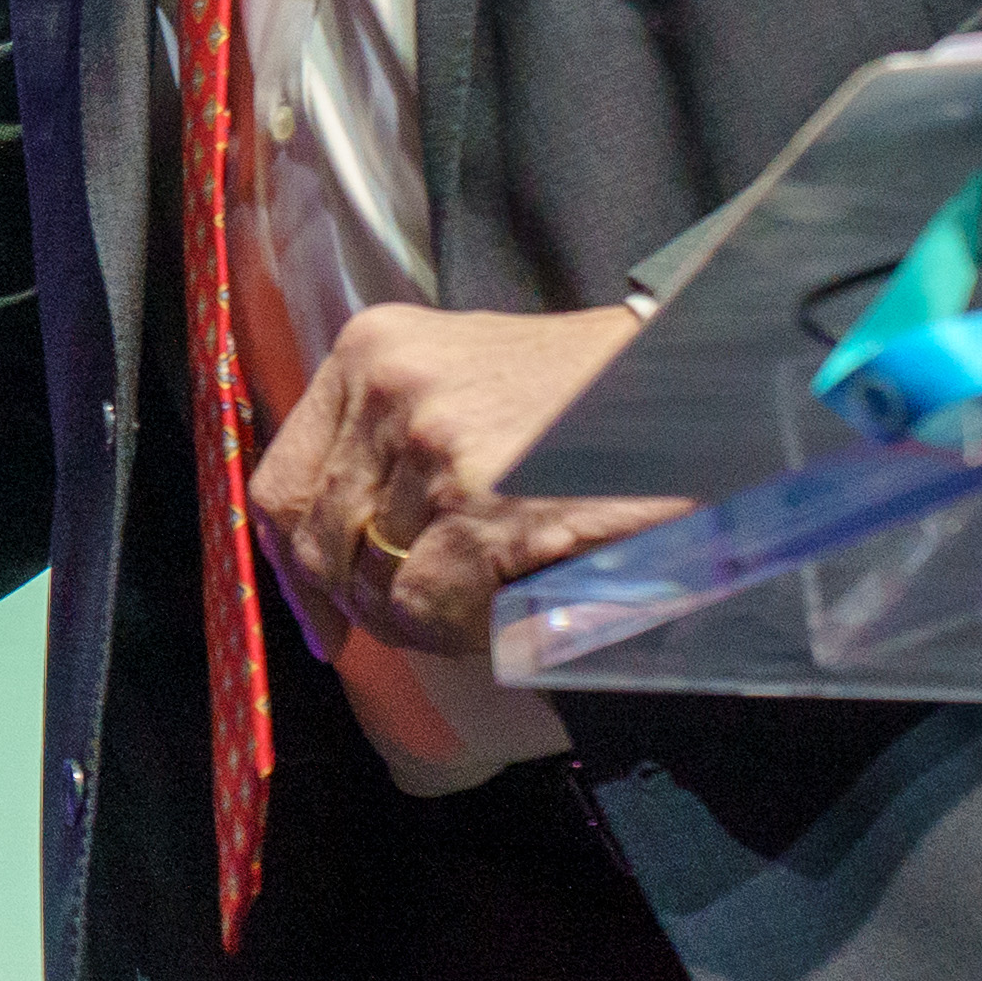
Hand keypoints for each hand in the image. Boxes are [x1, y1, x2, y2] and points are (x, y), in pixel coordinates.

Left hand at [248, 302, 677, 656]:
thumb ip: (382, 449)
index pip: (280, 483)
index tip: (322, 612)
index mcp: (371, 350)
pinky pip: (430, 609)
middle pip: (321, 545)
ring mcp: (433, 445)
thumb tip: (321, 565)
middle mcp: (388, 388)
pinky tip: (513, 607)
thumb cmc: (586, 391)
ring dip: (429, 618)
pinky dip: (466, 631)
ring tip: (492, 597)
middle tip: (430, 616)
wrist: (701, 381)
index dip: (294, 566)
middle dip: (368, 601)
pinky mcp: (483, 504)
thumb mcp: (459, 383)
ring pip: (377, 586)